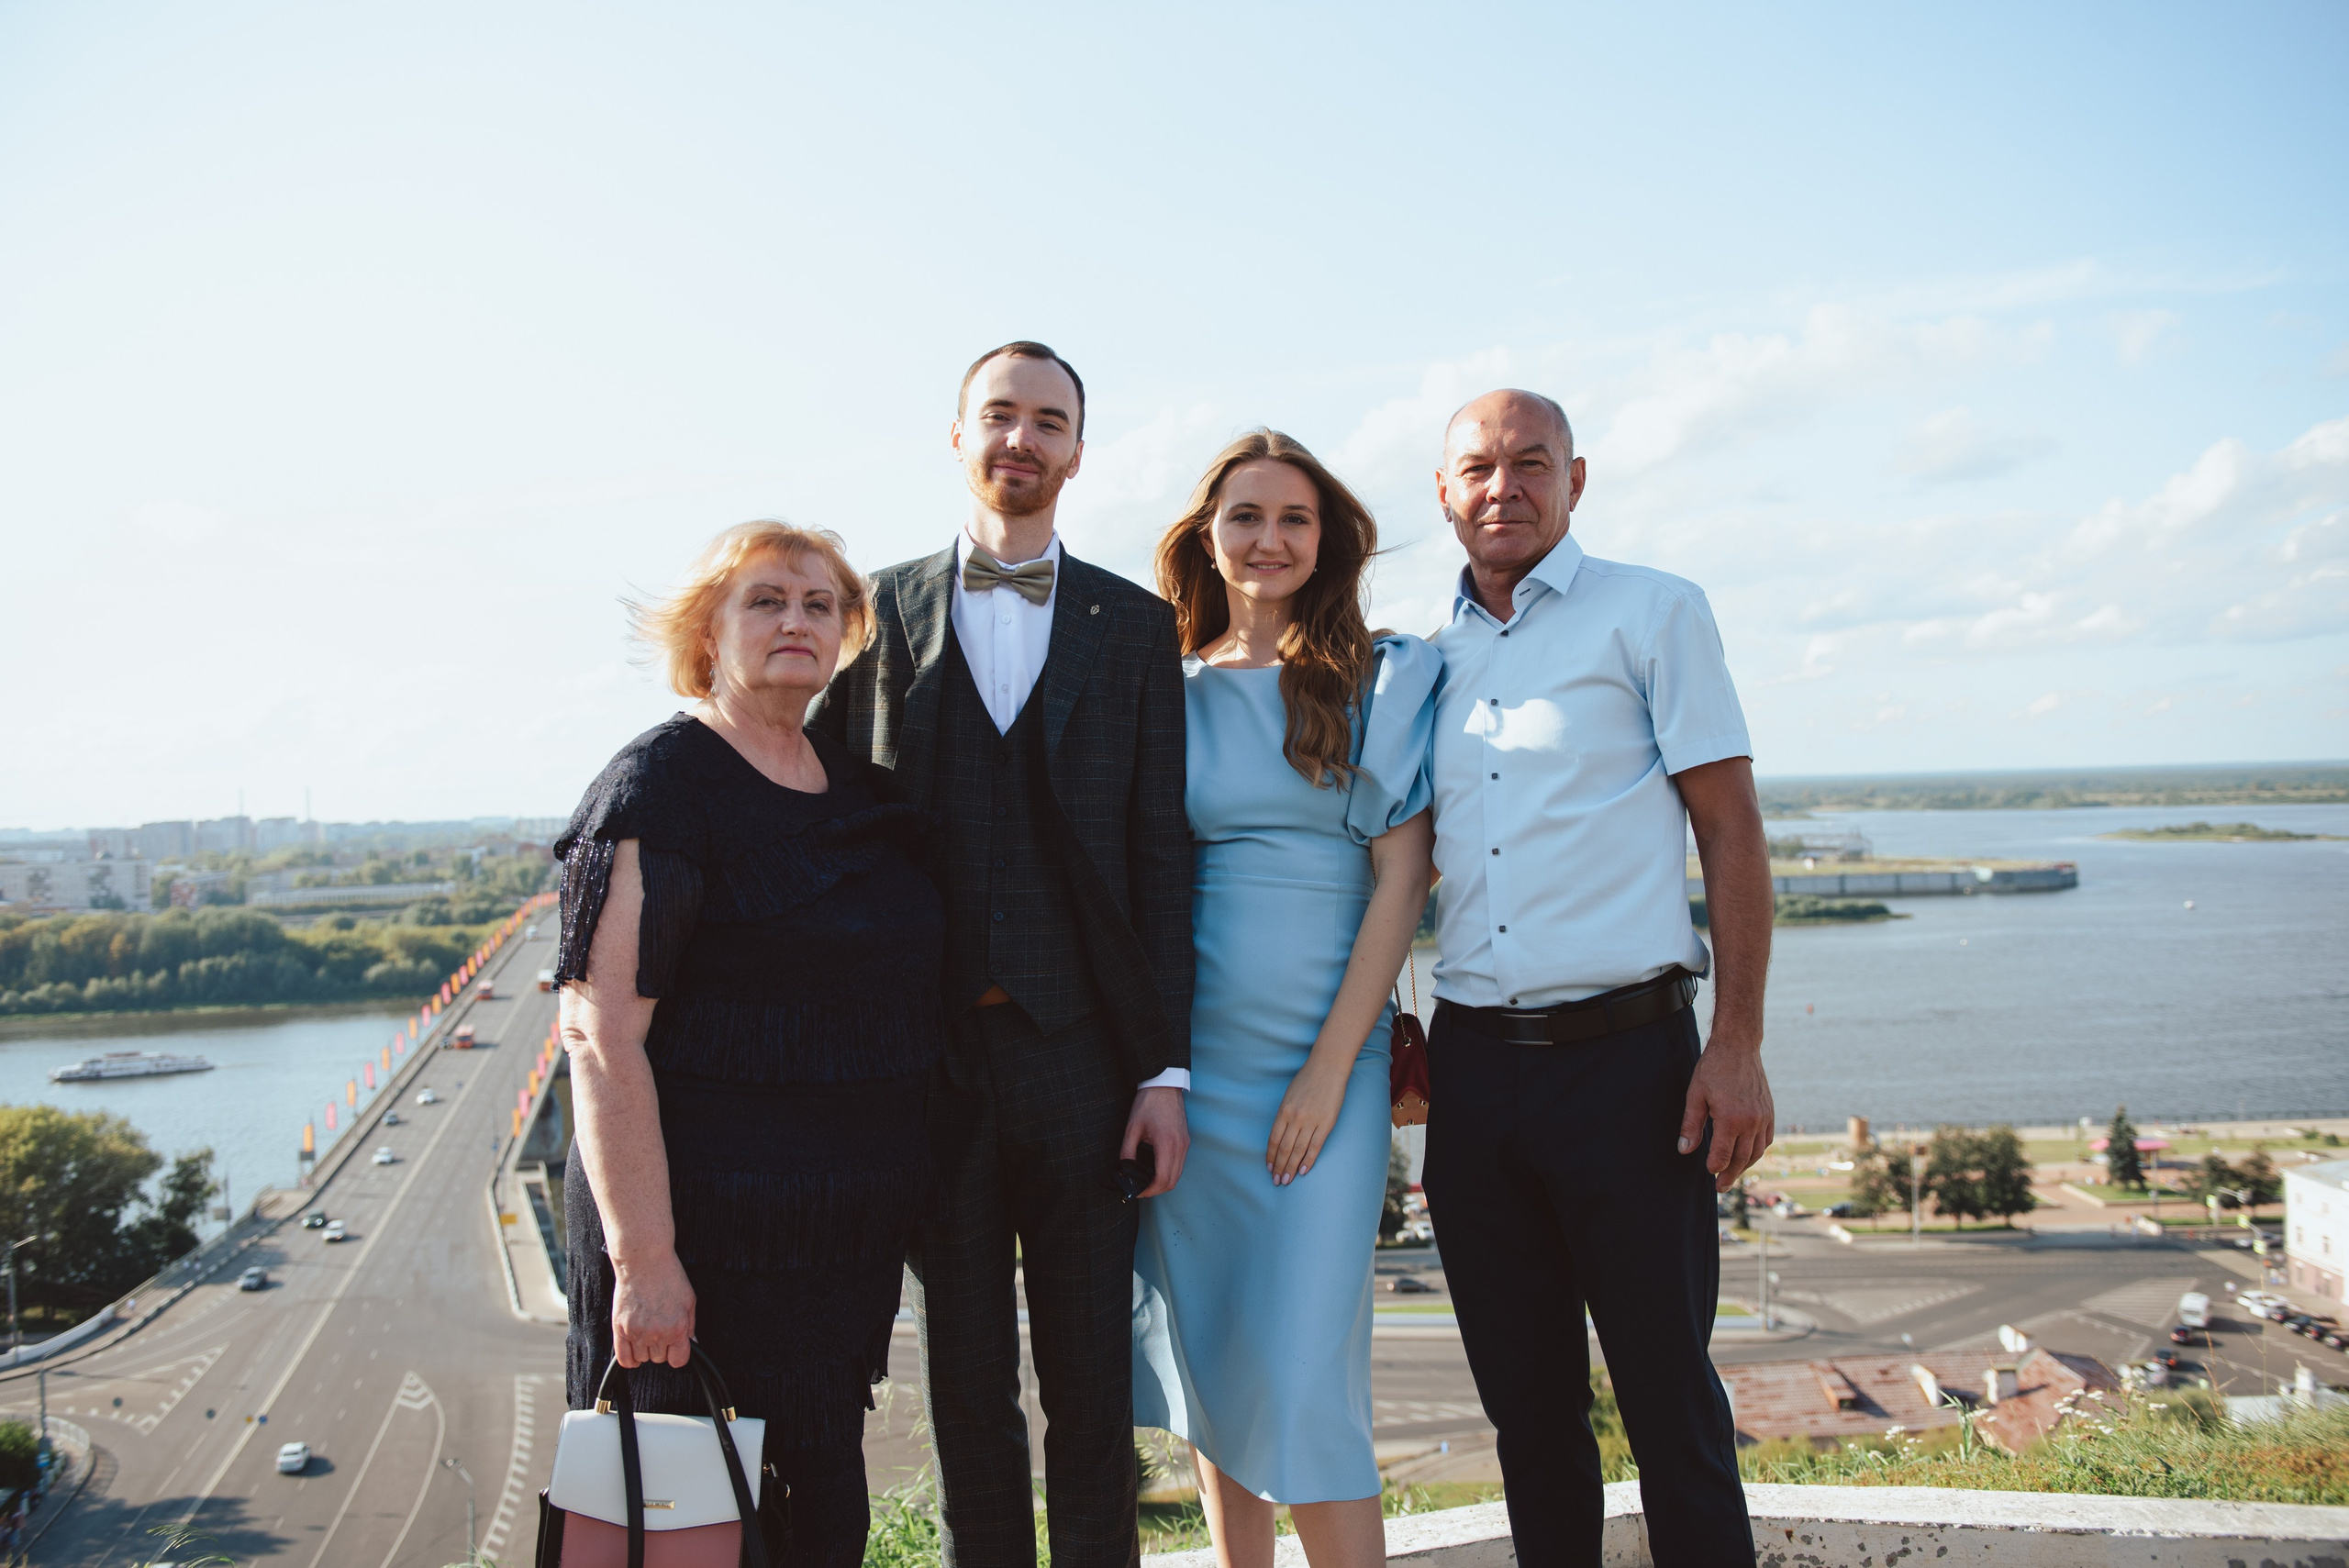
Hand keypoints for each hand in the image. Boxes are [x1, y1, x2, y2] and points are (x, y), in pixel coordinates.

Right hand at [611, 1249, 695, 1368]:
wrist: (644, 1261)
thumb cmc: (669, 1277)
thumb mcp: (689, 1300)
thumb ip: (690, 1326)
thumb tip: (693, 1343)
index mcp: (677, 1328)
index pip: (678, 1361)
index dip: (678, 1354)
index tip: (676, 1347)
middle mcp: (657, 1334)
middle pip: (660, 1359)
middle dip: (662, 1348)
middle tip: (660, 1329)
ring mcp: (637, 1332)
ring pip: (643, 1358)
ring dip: (646, 1350)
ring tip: (647, 1331)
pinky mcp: (620, 1329)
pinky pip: (623, 1358)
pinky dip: (629, 1359)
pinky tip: (634, 1350)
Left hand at [1122, 1086, 1189, 1196]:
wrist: (1164, 1085)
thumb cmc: (1148, 1103)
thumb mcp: (1132, 1128)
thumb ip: (1127, 1151)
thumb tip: (1124, 1169)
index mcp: (1166, 1143)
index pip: (1162, 1179)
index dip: (1149, 1191)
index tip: (1137, 1192)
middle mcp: (1180, 1147)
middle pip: (1172, 1182)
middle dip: (1156, 1191)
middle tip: (1140, 1190)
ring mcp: (1185, 1145)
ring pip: (1178, 1175)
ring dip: (1164, 1183)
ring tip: (1147, 1183)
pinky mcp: (1186, 1142)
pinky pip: (1180, 1165)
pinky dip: (1169, 1173)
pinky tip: (1156, 1171)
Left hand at [1266, 1055, 1349, 1185]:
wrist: (1328, 1067)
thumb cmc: (1307, 1079)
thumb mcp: (1289, 1095)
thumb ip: (1285, 1115)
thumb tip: (1282, 1135)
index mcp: (1284, 1111)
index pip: (1274, 1140)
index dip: (1271, 1156)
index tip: (1269, 1168)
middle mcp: (1295, 1118)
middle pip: (1284, 1148)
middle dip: (1279, 1167)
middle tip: (1276, 1181)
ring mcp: (1311, 1121)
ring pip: (1298, 1150)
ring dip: (1291, 1167)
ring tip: (1287, 1180)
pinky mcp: (1326, 1123)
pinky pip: (1315, 1146)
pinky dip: (1308, 1160)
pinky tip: (1303, 1171)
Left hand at [1677, 1039, 1773, 1192]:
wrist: (1739, 1046)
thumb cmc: (1713, 1068)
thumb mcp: (1695, 1095)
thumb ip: (1691, 1125)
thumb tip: (1684, 1149)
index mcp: (1731, 1119)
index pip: (1722, 1155)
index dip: (1714, 1167)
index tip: (1708, 1172)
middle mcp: (1751, 1122)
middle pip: (1741, 1158)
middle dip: (1730, 1175)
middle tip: (1721, 1187)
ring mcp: (1764, 1117)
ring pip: (1756, 1152)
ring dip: (1744, 1166)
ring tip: (1733, 1175)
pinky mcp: (1770, 1112)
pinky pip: (1766, 1140)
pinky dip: (1758, 1151)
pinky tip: (1748, 1155)